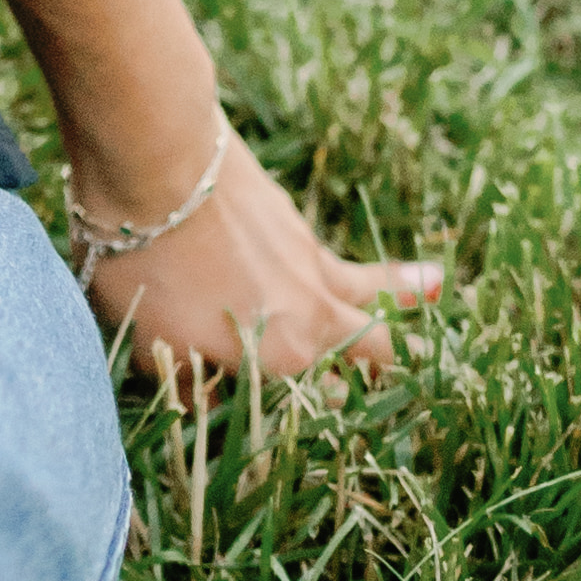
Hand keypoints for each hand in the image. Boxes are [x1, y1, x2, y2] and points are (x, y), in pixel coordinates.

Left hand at [78, 128, 444, 399]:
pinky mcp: (291, 219)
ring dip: (402, 294)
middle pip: (369, 348)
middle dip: (383, 366)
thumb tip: (207, 401)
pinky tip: (396, 268)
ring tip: (437, 289)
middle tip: (403, 372)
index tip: (341, 421)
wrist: (155, 159)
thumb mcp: (148, 345)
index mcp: (283, 358)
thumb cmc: (143, 262)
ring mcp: (308, 260)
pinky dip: (373, 267)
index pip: (328, 403)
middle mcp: (311, 314)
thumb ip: (189, 384)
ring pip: (369, 290)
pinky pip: (333, 255)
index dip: (333, 412)